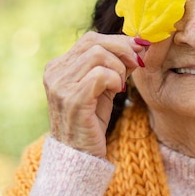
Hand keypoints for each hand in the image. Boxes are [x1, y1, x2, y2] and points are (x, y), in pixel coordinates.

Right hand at [43, 32, 144, 157]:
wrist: (79, 156)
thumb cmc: (91, 121)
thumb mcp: (103, 87)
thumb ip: (115, 65)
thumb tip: (138, 44)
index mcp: (58, 66)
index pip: (90, 39)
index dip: (118, 41)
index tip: (139, 49)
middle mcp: (55, 72)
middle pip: (93, 42)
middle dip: (122, 50)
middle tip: (137, 64)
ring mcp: (60, 85)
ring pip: (98, 55)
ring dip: (118, 67)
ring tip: (120, 85)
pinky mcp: (72, 99)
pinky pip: (100, 74)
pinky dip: (115, 80)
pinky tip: (117, 92)